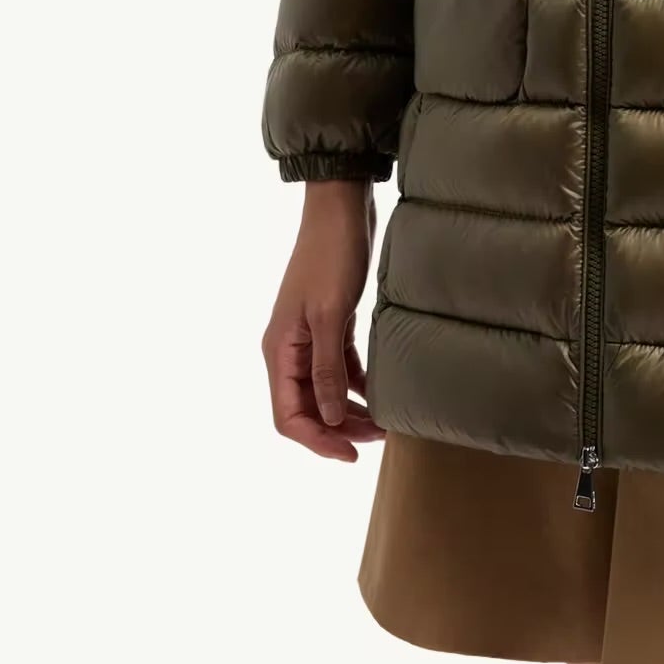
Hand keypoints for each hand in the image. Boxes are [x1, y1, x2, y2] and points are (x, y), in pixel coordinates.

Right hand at [262, 180, 387, 461]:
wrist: (340, 208)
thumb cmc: (332, 256)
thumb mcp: (331, 315)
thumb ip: (326, 370)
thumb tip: (330, 420)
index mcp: (279, 351)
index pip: (288, 416)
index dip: (318, 441)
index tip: (351, 455)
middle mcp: (289, 350)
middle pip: (306, 409)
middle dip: (339, 430)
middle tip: (378, 439)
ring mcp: (309, 338)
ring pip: (324, 392)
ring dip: (350, 411)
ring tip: (384, 424)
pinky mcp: (330, 325)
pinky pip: (339, 369)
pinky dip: (356, 385)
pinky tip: (380, 395)